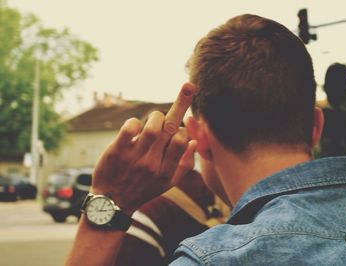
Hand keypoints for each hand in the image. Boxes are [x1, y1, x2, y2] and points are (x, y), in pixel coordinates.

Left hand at [91, 83, 196, 213]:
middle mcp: (152, 164)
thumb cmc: (143, 189)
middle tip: (188, 86)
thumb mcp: (168, 183)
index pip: (182, 141)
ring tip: (154, 119)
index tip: (178, 130)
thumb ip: (184, 164)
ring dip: (156, 116)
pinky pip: (129, 129)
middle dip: (182, 103)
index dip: (182, 130)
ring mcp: (134, 157)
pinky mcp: (116, 152)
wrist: (112, 203)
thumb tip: (193, 141)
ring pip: (152, 126)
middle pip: (170, 128)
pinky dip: (134, 122)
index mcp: (166, 171)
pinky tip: (134, 127)